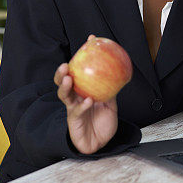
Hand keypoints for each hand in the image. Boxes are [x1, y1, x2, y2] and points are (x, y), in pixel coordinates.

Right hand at [54, 37, 118, 154]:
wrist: (100, 142)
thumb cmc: (102, 122)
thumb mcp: (110, 102)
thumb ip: (111, 89)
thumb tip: (120, 71)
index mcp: (82, 91)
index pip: (79, 71)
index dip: (83, 55)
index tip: (90, 40)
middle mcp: (75, 98)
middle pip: (63, 82)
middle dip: (62, 72)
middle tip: (66, 64)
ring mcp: (73, 108)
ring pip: (64, 95)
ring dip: (65, 86)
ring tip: (68, 78)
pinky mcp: (74, 120)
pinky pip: (77, 111)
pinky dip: (83, 105)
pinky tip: (88, 100)